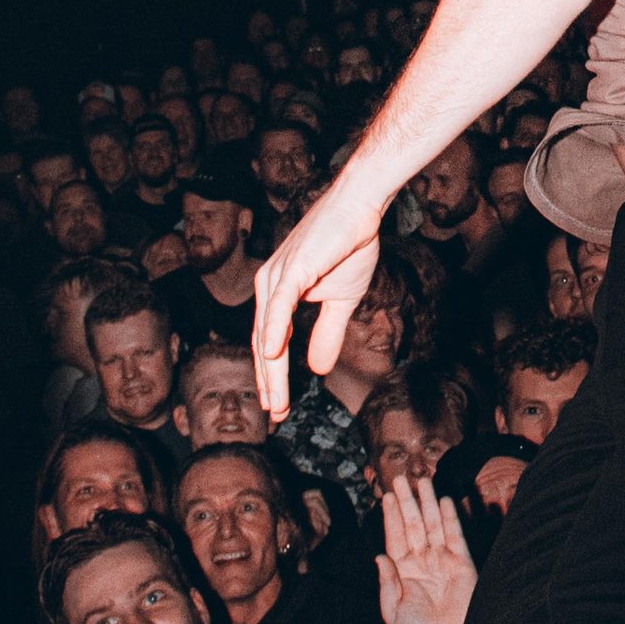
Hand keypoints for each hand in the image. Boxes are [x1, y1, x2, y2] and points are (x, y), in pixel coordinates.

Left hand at [252, 186, 385, 412]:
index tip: (278, 407)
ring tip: (275, 400)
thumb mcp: (341, 301)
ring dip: (270, 369)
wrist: (361, 208)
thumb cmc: (348, 246)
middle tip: (274, 414)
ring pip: (269, 331)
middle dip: (268, 382)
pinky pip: (280, 304)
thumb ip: (327, 333)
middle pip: (264, 343)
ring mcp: (278, 277)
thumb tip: (318, 368)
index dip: (272, 377)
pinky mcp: (292, 268)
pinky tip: (274, 355)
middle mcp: (270, 286)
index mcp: (278, 294)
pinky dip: (275, 330)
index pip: (269, 343)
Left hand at [375, 475, 477, 623]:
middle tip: (400, 477)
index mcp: (403, 569)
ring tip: (422, 481)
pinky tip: (444, 501)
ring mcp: (442, 558)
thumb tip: (378, 556)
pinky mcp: (461, 562)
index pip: (396, 535)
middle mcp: (422, 559)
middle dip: (407, 500)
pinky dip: (450, 518)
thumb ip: (386, 582)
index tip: (387, 495)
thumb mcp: (392, 609)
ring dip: (427, 502)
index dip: (392, 515)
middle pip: (413, 523)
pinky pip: (454, 535)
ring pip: (432, 523)